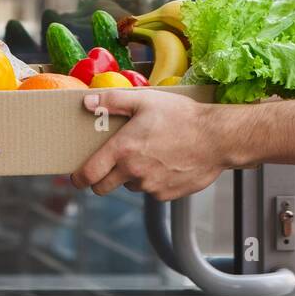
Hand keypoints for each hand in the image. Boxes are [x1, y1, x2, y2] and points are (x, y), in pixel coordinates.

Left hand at [70, 90, 223, 200]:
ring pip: (129, 186)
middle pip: (103, 187)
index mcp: (123, 150)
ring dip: (131, 176)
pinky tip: (166, 162)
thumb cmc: (182, 116)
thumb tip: (87, 103)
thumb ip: (112, 101)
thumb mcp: (145, 100)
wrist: (217, 138)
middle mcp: (133, 172)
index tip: (77, 176)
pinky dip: (153, 180)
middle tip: (110, 163)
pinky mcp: (166, 195)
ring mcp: (150, 186)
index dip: (78, 177)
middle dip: (101, 178)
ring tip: (149, 154)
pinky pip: (151, 191)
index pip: (88, 174)